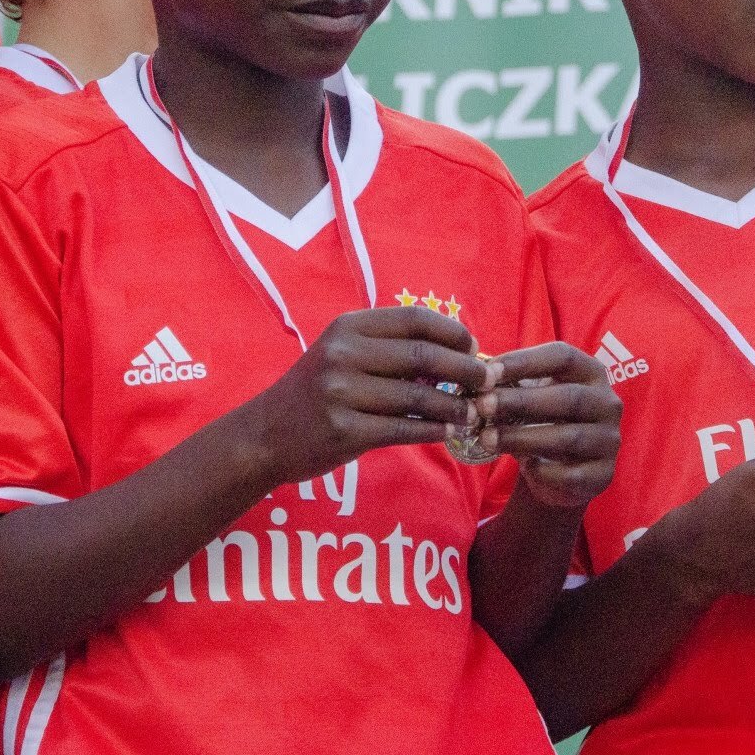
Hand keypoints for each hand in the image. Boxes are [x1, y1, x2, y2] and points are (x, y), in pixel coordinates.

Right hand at [226, 306, 490, 487]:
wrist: (266, 434)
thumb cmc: (316, 392)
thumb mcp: (344, 356)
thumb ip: (391, 352)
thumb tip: (457, 355)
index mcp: (348, 327)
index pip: (414, 320)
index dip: (453, 332)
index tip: (475, 347)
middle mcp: (344, 354)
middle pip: (423, 356)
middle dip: (465, 369)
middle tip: (488, 382)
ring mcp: (342, 393)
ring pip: (419, 396)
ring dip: (456, 406)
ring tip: (474, 412)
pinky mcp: (345, 430)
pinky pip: (405, 429)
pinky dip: (435, 430)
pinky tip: (450, 431)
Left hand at [475, 341, 620, 508]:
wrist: (561, 473)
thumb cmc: (542, 422)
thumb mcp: (530, 397)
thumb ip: (510, 385)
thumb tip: (476, 377)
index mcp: (590, 373)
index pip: (563, 357)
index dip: (525, 361)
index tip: (488, 371)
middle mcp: (607, 403)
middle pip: (569, 397)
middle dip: (521, 401)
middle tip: (482, 406)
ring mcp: (609, 441)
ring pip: (570, 437)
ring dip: (523, 438)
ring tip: (487, 438)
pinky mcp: (603, 474)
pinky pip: (573, 474)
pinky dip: (545, 471)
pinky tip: (524, 467)